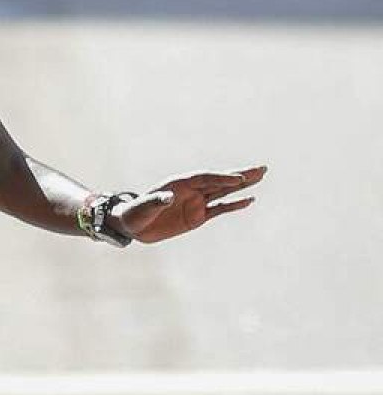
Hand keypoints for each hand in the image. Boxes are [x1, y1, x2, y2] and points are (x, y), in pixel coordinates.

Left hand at [113, 166, 266, 243]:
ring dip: (242, 185)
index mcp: (179, 184)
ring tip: (261, 176)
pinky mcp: (198, 216)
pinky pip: (219, 208)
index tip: (238, 179)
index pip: (205, 178)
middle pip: (220, 180)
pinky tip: (249, 200)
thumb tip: (168, 197)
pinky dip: (234, 204)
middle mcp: (191, 190)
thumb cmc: (136, 214)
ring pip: (224, 191)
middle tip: (261, 168)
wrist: (133, 226)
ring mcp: (196, 202)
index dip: (221, 178)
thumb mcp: (144, 208)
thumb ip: (156, 201)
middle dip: (240, 175)